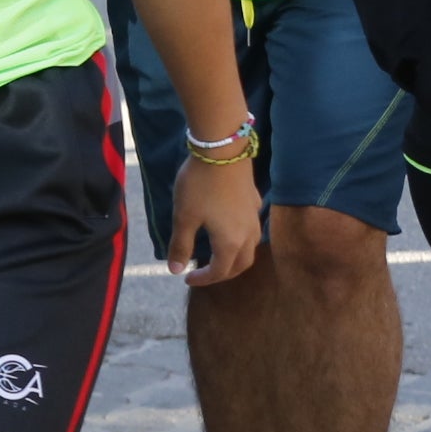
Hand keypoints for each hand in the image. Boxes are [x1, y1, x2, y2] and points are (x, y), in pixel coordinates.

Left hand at [169, 151, 265, 285]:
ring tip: (215, 255)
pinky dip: (240, 239)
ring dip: (234, 257)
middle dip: (223, 273)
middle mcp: (249, 235)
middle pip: (241, 264)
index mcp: (231, 243)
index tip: (185, 278)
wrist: (223, 152)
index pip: (220, 271)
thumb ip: (180, 245)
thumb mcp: (184, 217)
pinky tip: (227, 229)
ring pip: (250, 248)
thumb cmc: (199, 186)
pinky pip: (251, 230)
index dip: (203, 279)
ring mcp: (255, 218)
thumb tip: (175, 271)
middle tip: (204, 273)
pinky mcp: (255, 202)